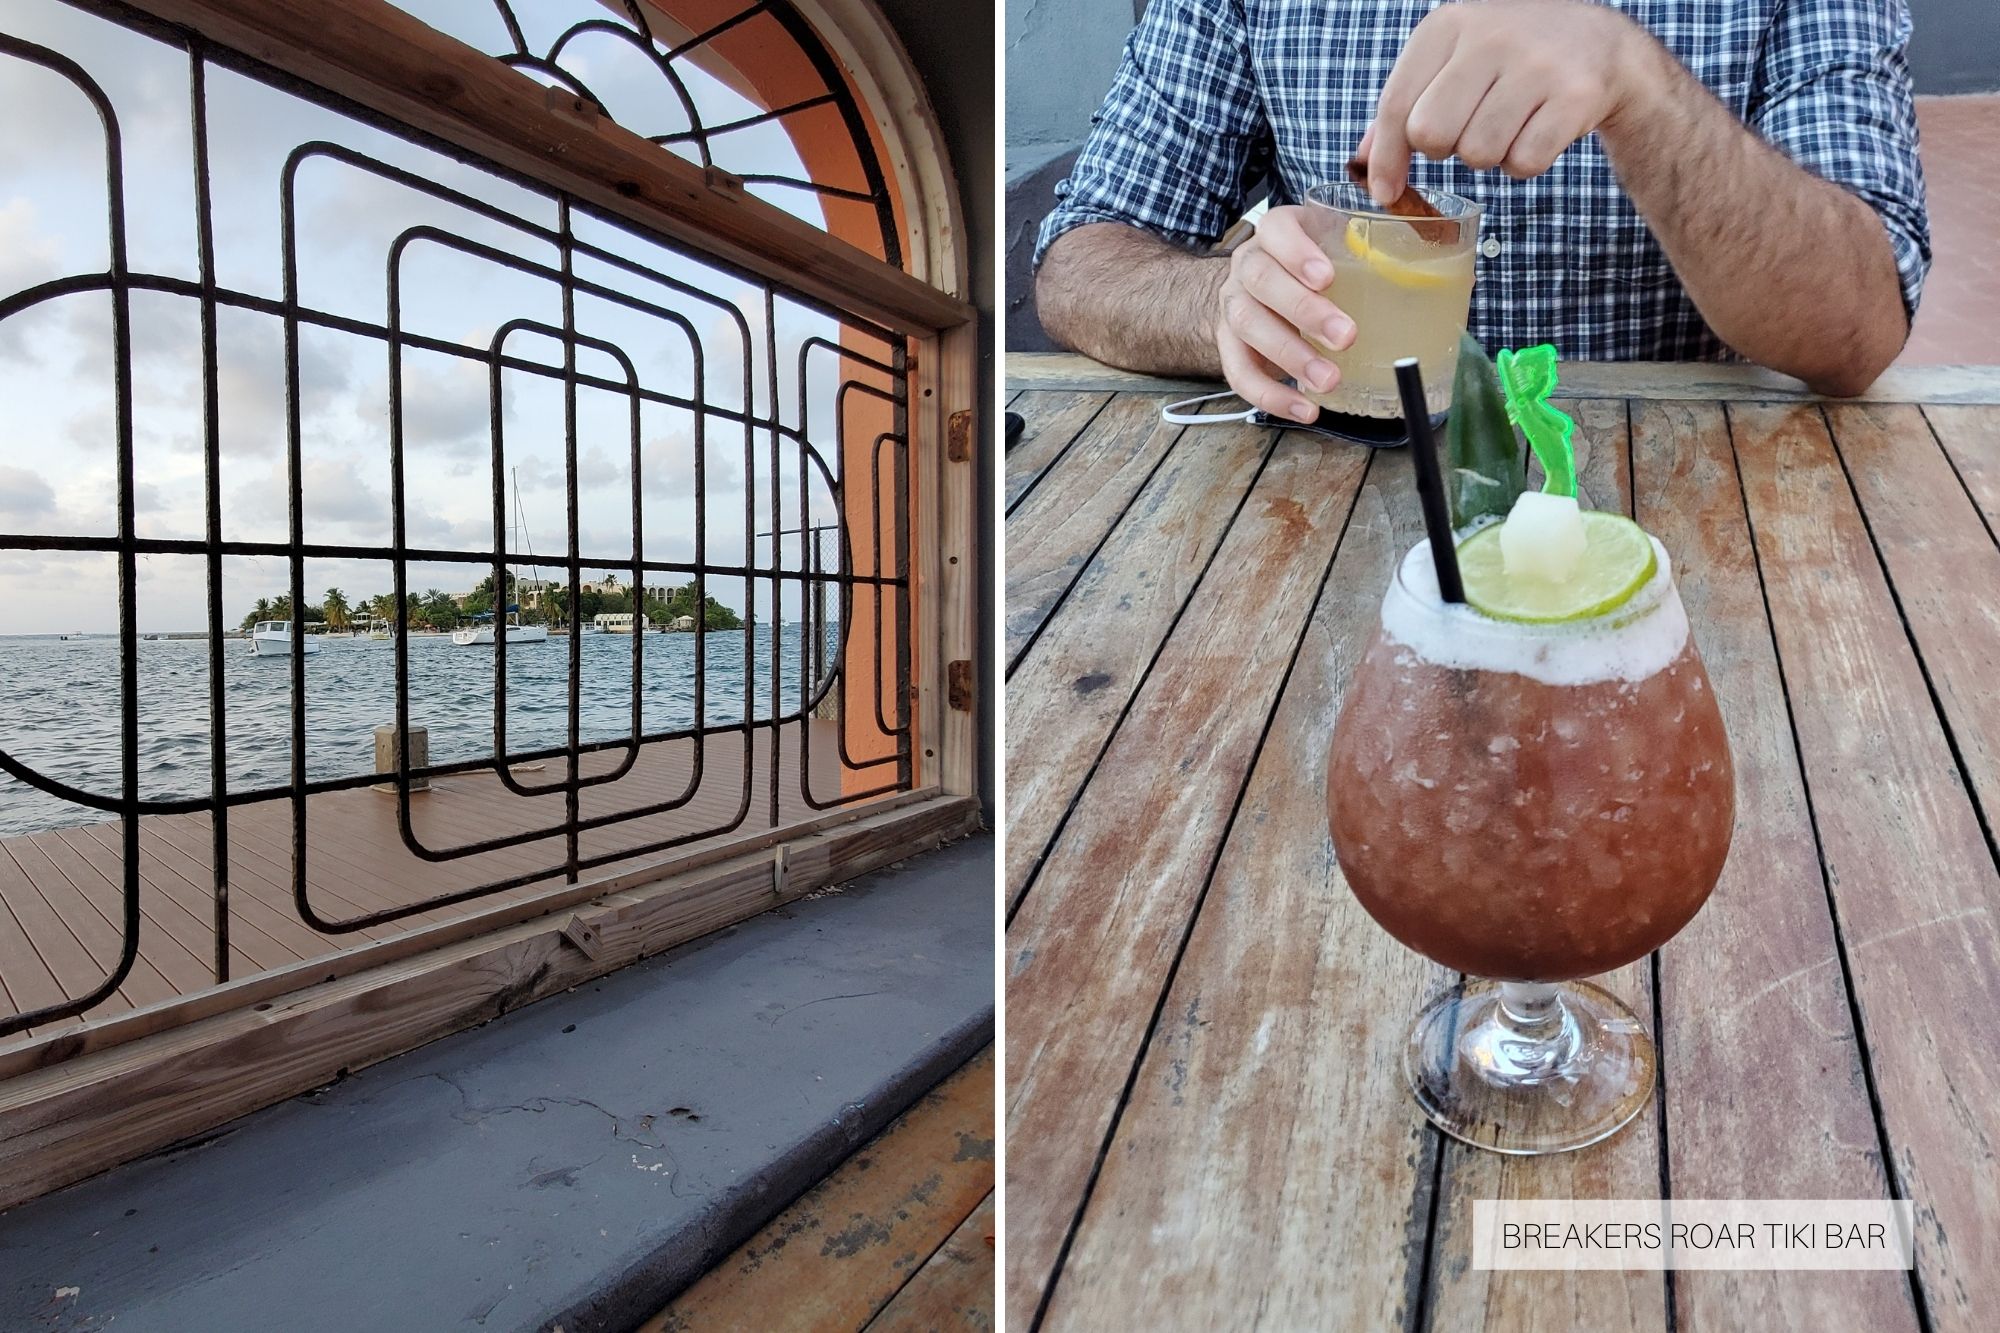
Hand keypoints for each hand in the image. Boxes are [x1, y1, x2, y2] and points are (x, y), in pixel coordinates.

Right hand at [1214, 206, 1356, 423]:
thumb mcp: (1341, 245)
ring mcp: (1234, 304)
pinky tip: (1304, 408)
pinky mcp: (1229, 345)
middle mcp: (1248, 265)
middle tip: (1346, 336)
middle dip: (1304, 310)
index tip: (1328, 278)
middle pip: (1262, 280)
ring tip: (1328, 380)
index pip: (1275, 229)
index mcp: (1277, 233)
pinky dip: (1271, 395)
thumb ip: (1376, 251)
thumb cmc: (1318, 266)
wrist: (1266, 289)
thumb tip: (1442, 272)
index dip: (1296, 252)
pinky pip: (1239, 372)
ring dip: (1291, 356)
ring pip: (1248, 325)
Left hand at [1365, 0, 1658, 203]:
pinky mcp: (1575, 96)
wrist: (1599, 43)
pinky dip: (1524, 163)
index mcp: (1448, 25)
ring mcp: (1536, 65)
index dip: (1386, 158)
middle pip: (1431, 134)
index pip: (1396, 104)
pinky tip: (1536, 131)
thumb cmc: (1508, 59)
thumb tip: (1362, 162)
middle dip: (1443, 150)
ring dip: (1488, 157)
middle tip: (1467, 132)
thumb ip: (1407, 104)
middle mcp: (1490, 36)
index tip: (1385, 192)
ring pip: (1478, 154)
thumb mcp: (1452, 60)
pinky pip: (1524, 163)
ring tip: (1507, 125)